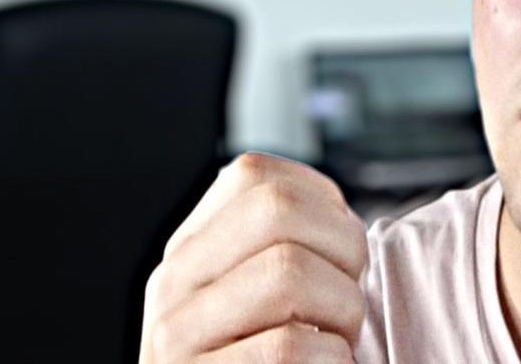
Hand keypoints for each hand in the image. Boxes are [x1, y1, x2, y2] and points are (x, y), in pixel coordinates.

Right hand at [138, 153, 367, 362]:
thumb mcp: (257, 299)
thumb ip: (282, 248)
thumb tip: (344, 216)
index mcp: (189, 251)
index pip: (257, 176)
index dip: (324, 206)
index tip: (338, 252)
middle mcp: (171, 285)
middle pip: (277, 209)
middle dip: (343, 248)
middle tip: (348, 296)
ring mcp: (175, 339)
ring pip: (288, 273)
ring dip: (343, 310)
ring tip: (336, 342)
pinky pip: (287, 349)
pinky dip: (332, 361)